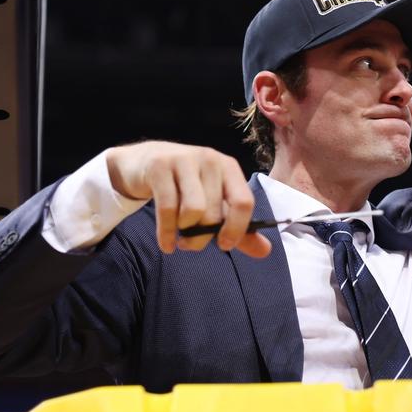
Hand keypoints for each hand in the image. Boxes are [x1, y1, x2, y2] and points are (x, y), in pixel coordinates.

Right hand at [105, 141, 270, 256]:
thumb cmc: (186, 186)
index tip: (225, 245)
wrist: (146, 162)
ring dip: (185, 232)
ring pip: (193, 210)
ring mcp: (184, 160)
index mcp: (229, 168)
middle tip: (191, 244)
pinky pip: (167, 209)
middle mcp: (210, 160)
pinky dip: (166, 234)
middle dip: (202, 238)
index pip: (244, 201)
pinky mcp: (160, 166)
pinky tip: (167, 244)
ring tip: (180, 237)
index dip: (237, 229)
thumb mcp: (214, 203)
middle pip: (214, 213)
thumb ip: (238, 228)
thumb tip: (265, 251)